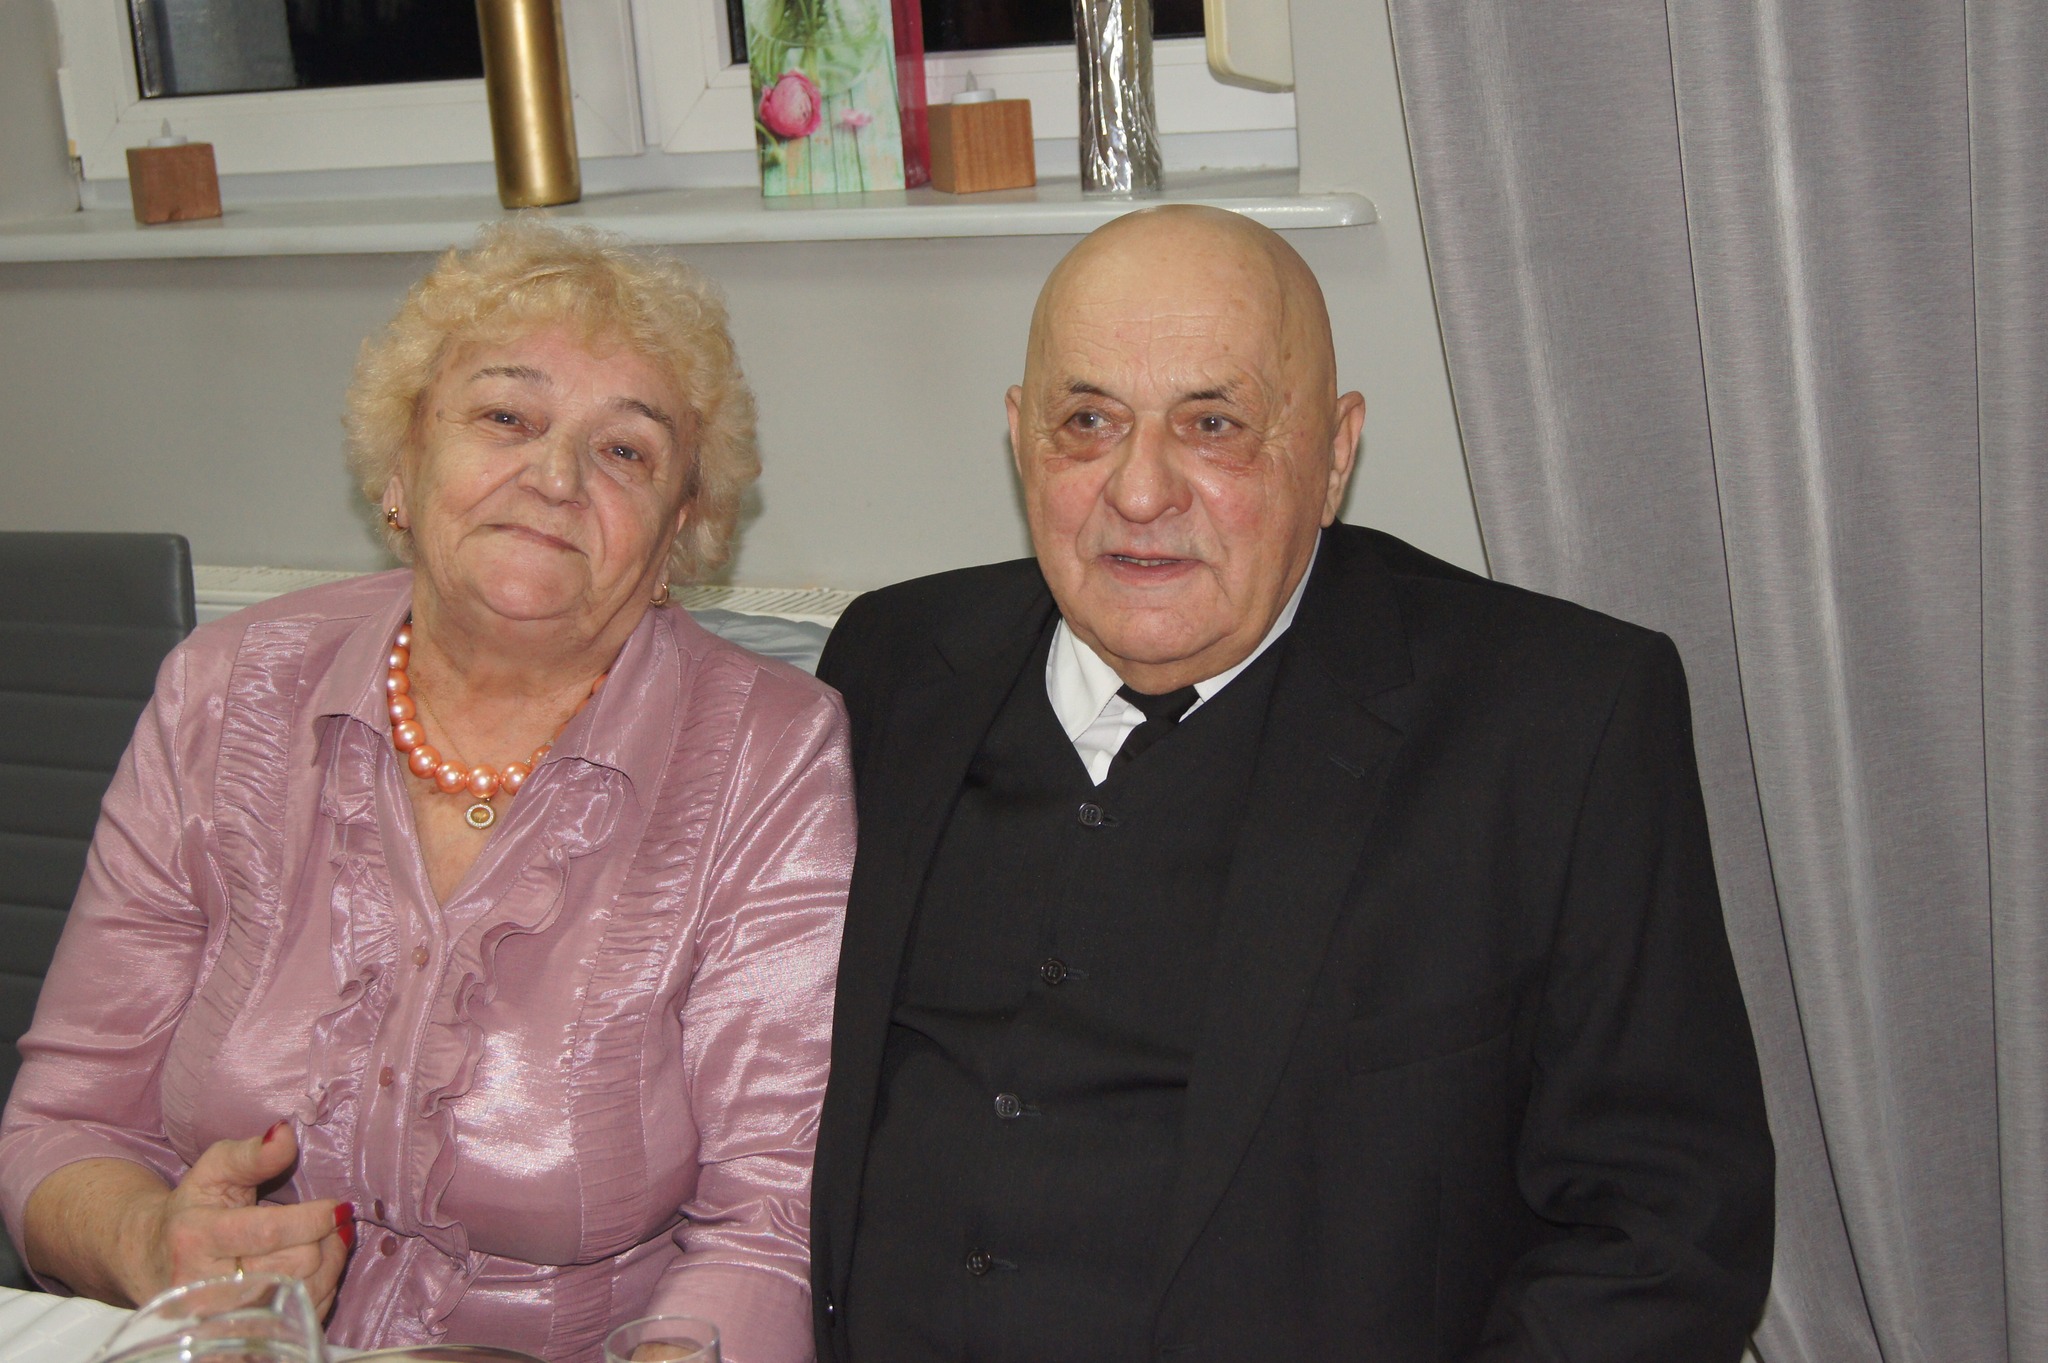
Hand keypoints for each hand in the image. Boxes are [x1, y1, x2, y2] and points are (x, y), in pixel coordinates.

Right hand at [131, 1123, 353, 1315]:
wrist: (153, 1261)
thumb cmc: (193, 1209)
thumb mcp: (213, 1170)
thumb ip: (252, 1153)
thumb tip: (286, 1135)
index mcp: (196, 1239)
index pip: (269, 1231)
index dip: (313, 1218)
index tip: (337, 1206)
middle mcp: (205, 1286)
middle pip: (295, 1264)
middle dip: (324, 1238)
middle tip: (330, 1221)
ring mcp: (221, 1319)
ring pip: (304, 1294)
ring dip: (330, 1263)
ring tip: (327, 1240)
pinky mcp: (240, 1337)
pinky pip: (301, 1317)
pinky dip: (321, 1290)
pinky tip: (315, 1269)